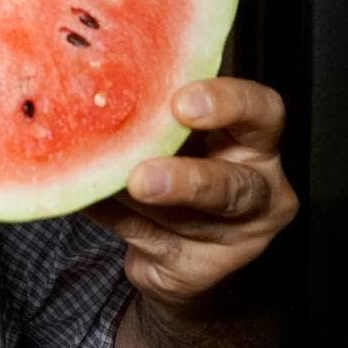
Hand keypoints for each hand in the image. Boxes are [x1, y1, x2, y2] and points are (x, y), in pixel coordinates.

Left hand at [84, 77, 298, 309]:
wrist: (174, 247)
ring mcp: (232, 237)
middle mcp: (256, 189)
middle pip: (234, 185)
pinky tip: (84, 196)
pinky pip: (143, 237)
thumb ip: (157, 112)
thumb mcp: (178, 133)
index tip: (181, 102)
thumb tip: (97, 78)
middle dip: (186, 181)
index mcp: (255, 141)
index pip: (262, 113)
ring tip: (100, 183)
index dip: (228, 104)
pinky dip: (109, 213)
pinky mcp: (195, 269)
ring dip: (132, 198)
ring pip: (180, 218)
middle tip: (141, 178)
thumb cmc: (178, 164)